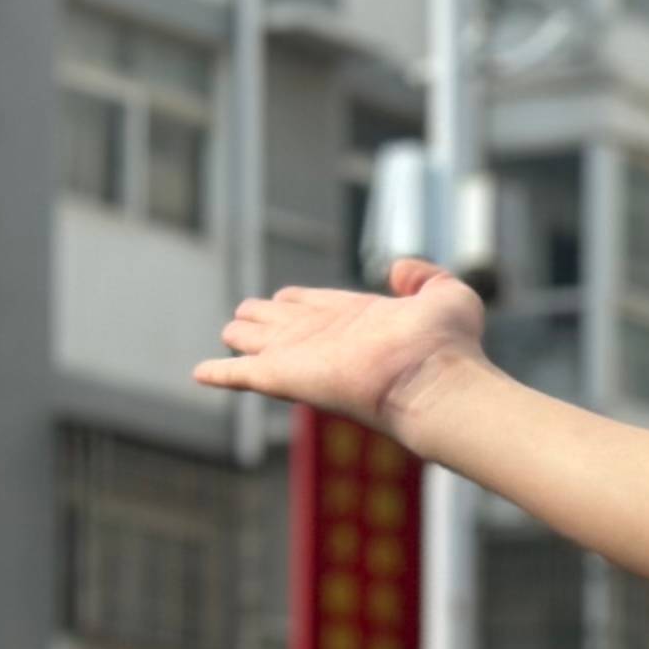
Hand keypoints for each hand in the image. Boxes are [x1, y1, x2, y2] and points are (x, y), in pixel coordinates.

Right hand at [193, 258, 488, 437]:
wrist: (435, 380)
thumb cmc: (448, 345)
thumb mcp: (447, 295)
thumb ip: (426, 277)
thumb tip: (399, 269)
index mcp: (358, 320)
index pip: (318, 305)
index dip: (302, 300)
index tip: (288, 297)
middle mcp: (326, 339)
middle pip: (283, 323)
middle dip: (266, 317)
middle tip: (247, 315)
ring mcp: (303, 358)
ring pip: (259, 341)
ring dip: (242, 336)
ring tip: (231, 331)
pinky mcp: (284, 376)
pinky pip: (241, 374)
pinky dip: (220, 373)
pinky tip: (201, 373)